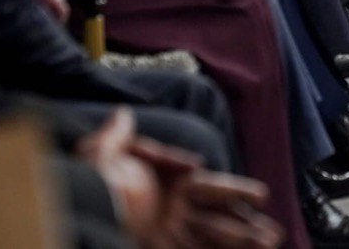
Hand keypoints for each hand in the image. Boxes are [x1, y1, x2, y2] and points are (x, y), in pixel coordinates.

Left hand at [79, 111, 281, 248]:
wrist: (74, 219)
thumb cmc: (87, 189)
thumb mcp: (101, 156)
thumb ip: (116, 137)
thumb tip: (121, 114)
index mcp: (166, 187)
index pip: (209, 187)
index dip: (236, 192)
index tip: (261, 196)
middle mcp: (171, 214)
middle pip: (218, 220)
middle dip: (247, 227)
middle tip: (274, 235)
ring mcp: (166, 235)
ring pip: (213, 241)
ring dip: (241, 243)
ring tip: (271, 245)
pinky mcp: (158, 247)